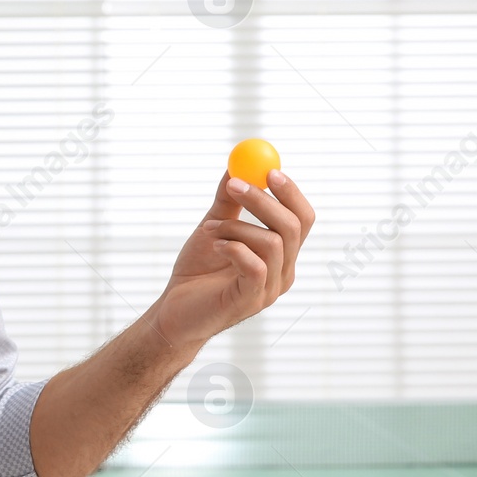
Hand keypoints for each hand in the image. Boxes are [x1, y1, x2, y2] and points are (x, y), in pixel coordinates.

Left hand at [149, 169, 312, 350]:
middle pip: (294, 228)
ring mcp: (269, 290)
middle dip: (264, 200)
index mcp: (281, 254)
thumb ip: (228, 200)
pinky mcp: (250, 302)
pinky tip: (215, 245)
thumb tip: (236, 165)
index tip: (268, 170)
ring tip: (209, 229)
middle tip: (236, 184)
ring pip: (272, 244)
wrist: (174, 311)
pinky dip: (234, 248)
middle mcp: (283, 272)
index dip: (290, 193)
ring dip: (237, 227)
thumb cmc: (197, 272)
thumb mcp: (214, 226)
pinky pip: (255, 266)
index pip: (302, 219)